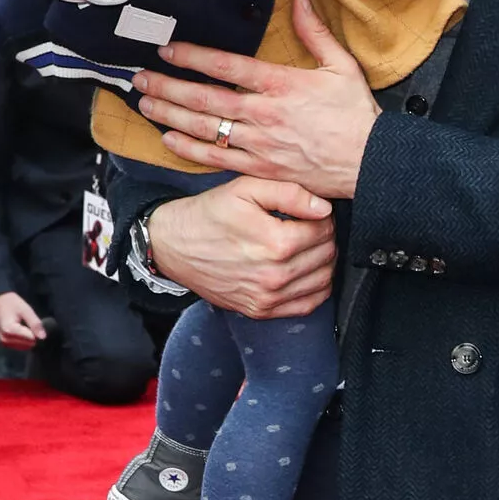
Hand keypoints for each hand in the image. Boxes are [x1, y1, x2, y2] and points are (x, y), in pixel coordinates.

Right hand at [0, 291, 44, 349]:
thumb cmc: (13, 304)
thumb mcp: (26, 311)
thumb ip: (35, 324)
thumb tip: (43, 337)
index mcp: (10, 330)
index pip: (31, 339)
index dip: (37, 332)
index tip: (35, 323)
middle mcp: (5, 339)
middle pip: (28, 344)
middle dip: (33, 336)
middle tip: (30, 324)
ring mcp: (3, 342)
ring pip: (24, 347)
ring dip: (28, 339)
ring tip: (25, 327)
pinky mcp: (4, 343)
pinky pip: (19, 346)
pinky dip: (23, 340)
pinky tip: (22, 331)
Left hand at [135, 0, 379, 199]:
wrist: (369, 163)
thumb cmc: (357, 115)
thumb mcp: (342, 67)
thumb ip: (316, 33)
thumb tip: (299, 0)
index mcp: (281, 85)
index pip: (227, 66)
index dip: (192, 56)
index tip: (168, 47)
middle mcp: (263, 114)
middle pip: (204, 98)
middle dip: (167, 86)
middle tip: (140, 77)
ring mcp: (259, 143)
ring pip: (204, 128)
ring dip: (170, 115)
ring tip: (145, 104)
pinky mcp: (260, 168)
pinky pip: (217, 158)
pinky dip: (190, 149)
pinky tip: (169, 139)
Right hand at [149, 174, 335, 318]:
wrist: (172, 245)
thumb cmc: (209, 214)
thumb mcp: (246, 189)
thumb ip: (290, 193)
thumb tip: (324, 207)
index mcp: (276, 243)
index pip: (325, 229)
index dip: (322, 216)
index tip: (310, 212)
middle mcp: (275, 275)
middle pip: (327, 255)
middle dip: (324, 237)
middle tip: (308, 227)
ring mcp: (268, 297)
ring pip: (323, 280)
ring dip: (322, 261)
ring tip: (306, 246)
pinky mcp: (260, 311)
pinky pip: (308, 305)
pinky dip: (315, 288)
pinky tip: (305, 271)